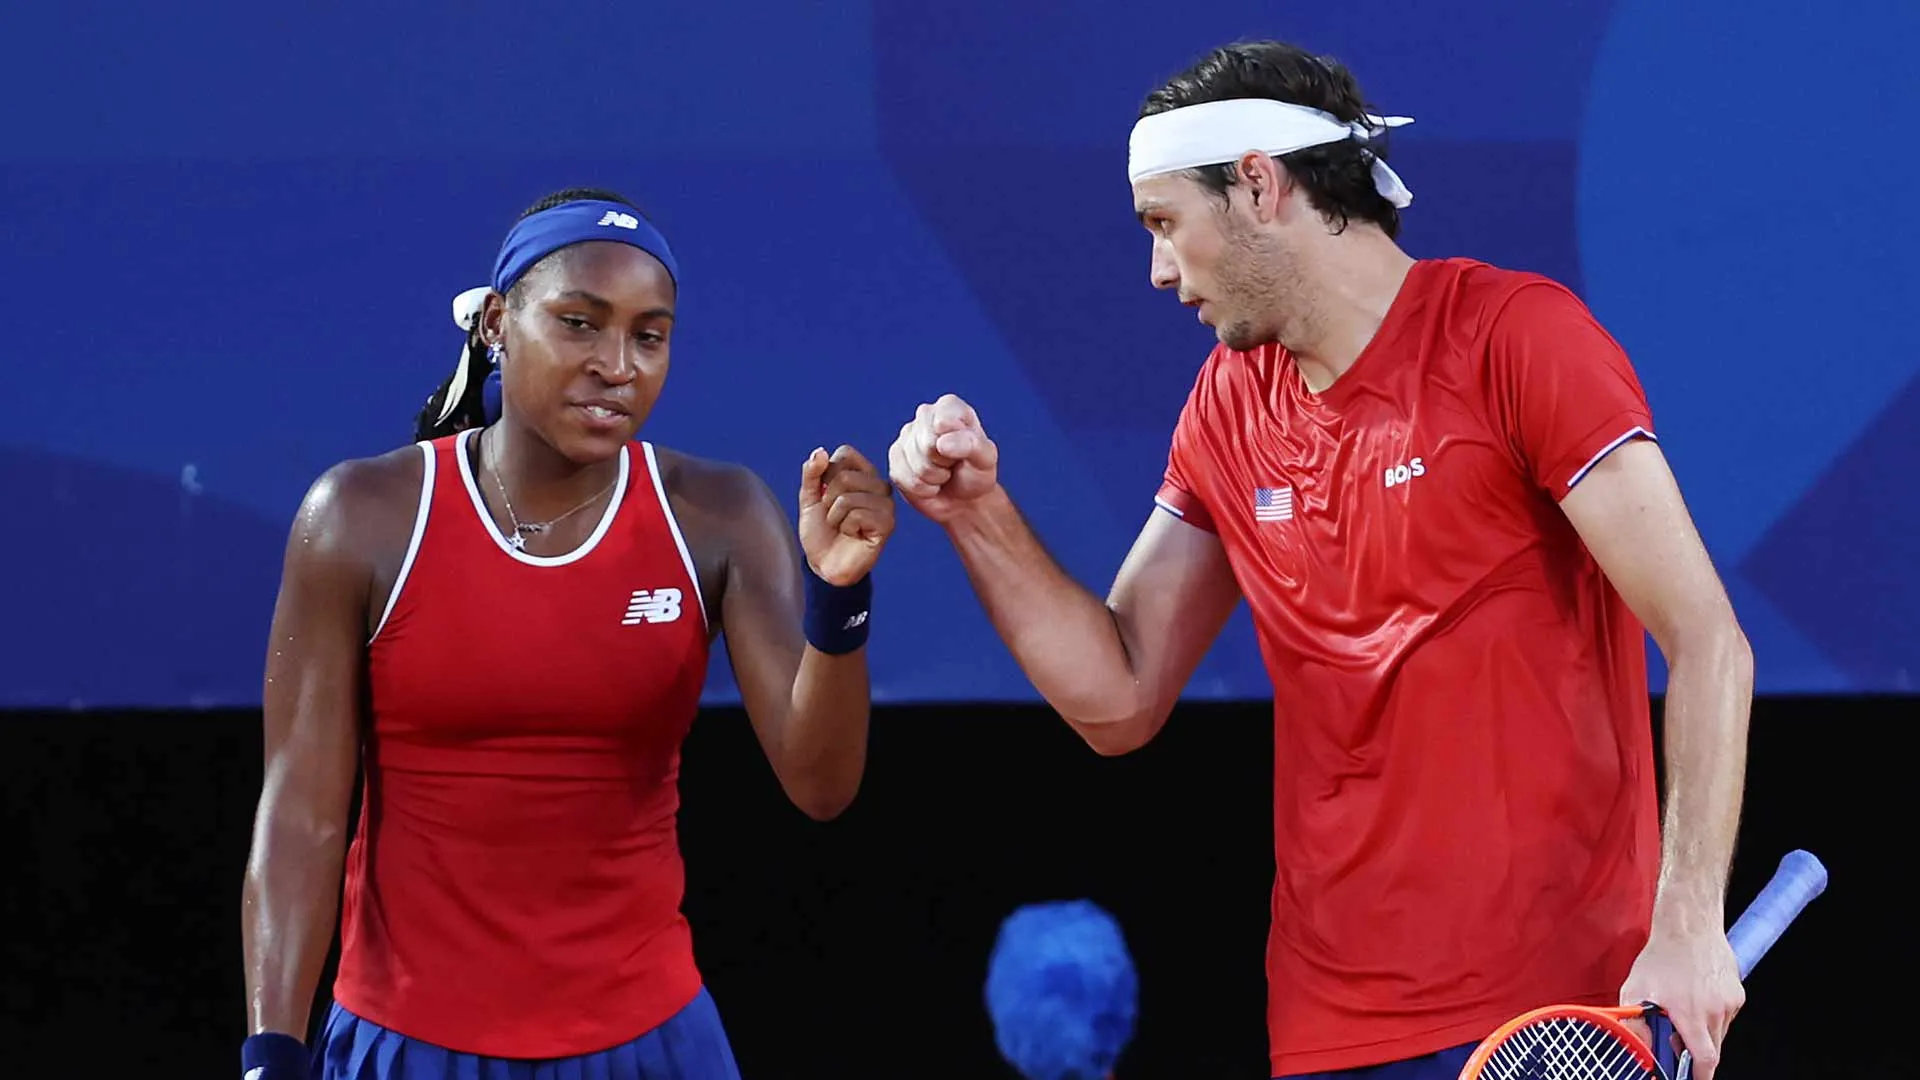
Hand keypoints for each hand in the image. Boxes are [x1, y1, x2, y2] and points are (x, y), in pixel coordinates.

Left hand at [798, 445, 894, 585]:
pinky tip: (853, 535)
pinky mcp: (887, 523)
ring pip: (848, 497)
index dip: (827, 473)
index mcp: (863, 474)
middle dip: (828, 500)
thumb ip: (811, 473)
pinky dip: (846, 527)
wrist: (825, 565)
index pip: (846, 453)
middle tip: (834, 516)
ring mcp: (886, 504)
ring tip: (843, 527)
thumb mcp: (809, 498)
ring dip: (836, 517)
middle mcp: (879, 485)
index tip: (826, 494)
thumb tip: (820, 452)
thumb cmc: (821, 532)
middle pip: (844, 476)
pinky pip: (857, 515)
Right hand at [887, 393, 1000, 523]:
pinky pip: (904, 478)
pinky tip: (930, 483)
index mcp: (950, 407)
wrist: (964, 499)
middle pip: (927, 445)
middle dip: (944, 463)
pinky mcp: (895, 458)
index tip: (965, 450)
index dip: (956, 444)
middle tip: (953, 464)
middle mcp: (925, 415)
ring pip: (916, 465)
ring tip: (943, 474)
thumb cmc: (976, 473)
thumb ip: (970, 444)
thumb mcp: (985, 458)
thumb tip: (941, 443)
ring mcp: (906, 436)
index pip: (943, 422)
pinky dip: (922, 489)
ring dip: (935, 478)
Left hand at [1618, 919, 1744, 1077]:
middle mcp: (1715, 1011)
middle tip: (1677, 1040)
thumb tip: (1638, 1047)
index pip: (1705, 1060)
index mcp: (1692, 1015)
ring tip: (1684, 1009)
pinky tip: (1697, 997)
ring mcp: (1729, 1003)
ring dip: (1703, 1031)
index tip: (1693, 1079)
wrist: (1689, 925)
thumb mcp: (1635, 989)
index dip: (1700, 1075)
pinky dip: (1712, 1015)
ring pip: (1719, 1032)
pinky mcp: (1737, 994)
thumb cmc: (1661, 956)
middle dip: (1696, 1051)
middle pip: (1713, 1048)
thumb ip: (1635, 1022)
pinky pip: (1726, 1016)